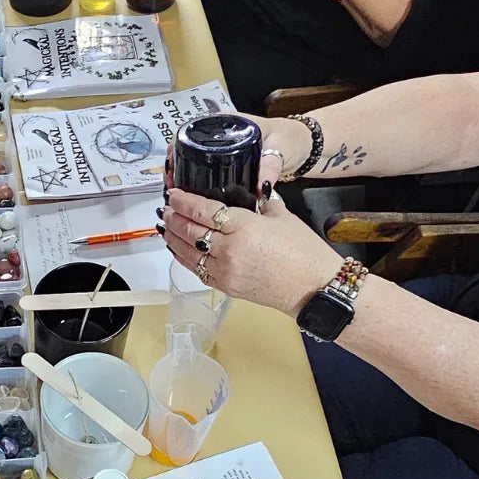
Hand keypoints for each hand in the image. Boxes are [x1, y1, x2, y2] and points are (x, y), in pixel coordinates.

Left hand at [161, 188, 341, 316]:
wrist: (313, 288)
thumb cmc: (303, 252)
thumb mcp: (283, 216)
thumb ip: (261, 201)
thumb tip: (250, 190)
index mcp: (244, 227)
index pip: (204, 211)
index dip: (184, 201)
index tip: (173, 194)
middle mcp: (230, 249)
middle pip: (191, 231)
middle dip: (174, 217)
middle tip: (165, 208)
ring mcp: (225, 270)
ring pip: (188, 252)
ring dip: (173, 238)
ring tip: (165, 225)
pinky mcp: (224, 286)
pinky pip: (196, 269)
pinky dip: (183, 257)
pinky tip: (177, 248)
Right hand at [162, 113, 306, 193]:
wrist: (302, 147)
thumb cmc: (290, 139)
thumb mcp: (280, 148)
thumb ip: (271, 166)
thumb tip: (262, 184)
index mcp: (227, 123)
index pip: (189, 133)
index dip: (174, 151)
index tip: (171, 167)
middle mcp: (220, 134)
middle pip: (185, 150)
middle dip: (174, 168)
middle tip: (171, 187)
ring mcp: (221, 149)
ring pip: (191, 162)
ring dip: (182, 177)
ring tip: (176, 194)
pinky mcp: (226, 163)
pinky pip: (203, 171)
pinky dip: (194, 182)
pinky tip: (189, 195)